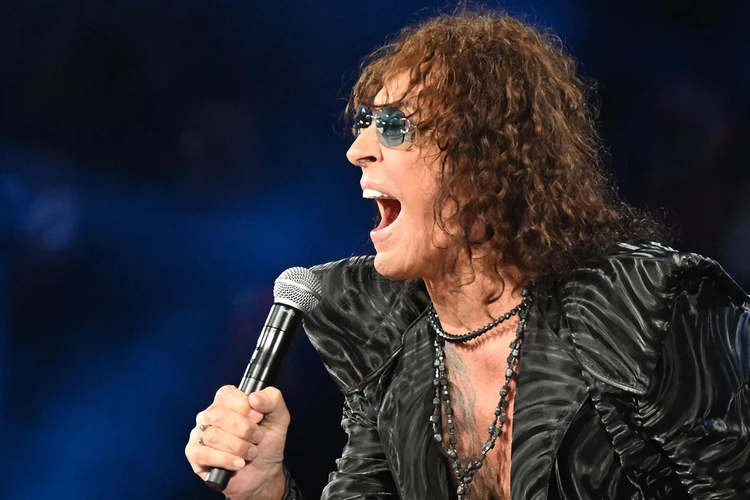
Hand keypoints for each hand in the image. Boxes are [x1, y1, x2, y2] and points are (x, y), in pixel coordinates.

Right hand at [185, 385, 289, 499]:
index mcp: (227, 402)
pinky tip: (238, 463)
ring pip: (213, 436)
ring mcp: (200, 434)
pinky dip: (226, 460)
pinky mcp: (195, 454)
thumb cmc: (267, 443)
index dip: (245, 407)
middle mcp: (210, 415)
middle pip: (218, 414)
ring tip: (250, 453)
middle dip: (244, 430)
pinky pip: (205, 454)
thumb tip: (254, 397)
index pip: (227, 394)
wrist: (263, 473)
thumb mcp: (279, 417)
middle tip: (257, 438)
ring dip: (238, 447)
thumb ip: (272, 399)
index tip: (258, 418)